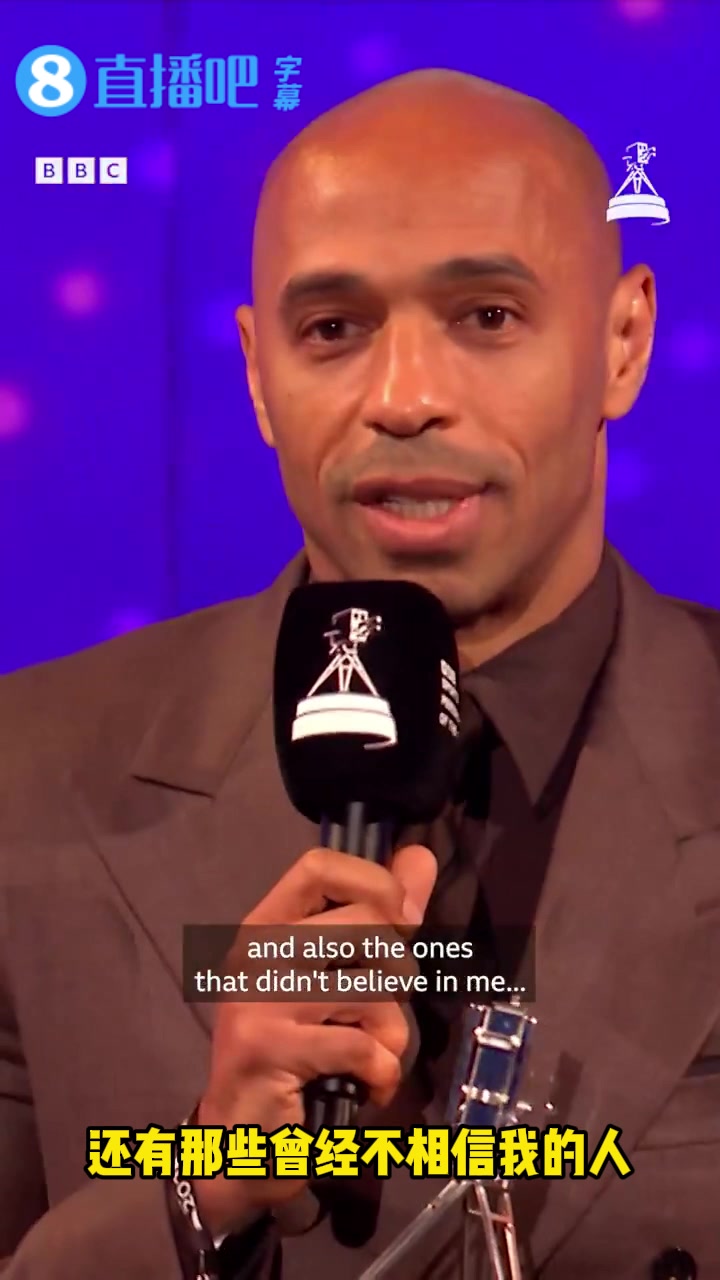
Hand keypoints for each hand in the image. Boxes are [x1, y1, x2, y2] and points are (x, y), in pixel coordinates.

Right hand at [193, 842, 436, 1235]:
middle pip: (366, 925)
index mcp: (267, 923)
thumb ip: (380, 917)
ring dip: (392, 1034)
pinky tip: (365, 1085)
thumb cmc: (296, 1049)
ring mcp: (257, 998)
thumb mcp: (336, 976)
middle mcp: (255, 951)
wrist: (239, 1139)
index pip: (319, 865)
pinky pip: (361, 1047)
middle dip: (400, 973)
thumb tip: (422, 856)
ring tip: (372, 1054)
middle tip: (382, 1009)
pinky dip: (381, 1073)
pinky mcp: (267, 1048)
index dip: (375, 882)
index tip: (401, 920)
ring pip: (373, 990)